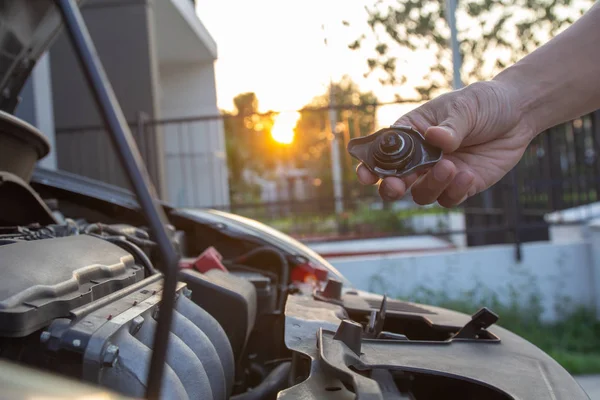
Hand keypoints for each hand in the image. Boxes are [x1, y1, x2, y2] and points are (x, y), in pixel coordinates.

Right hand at [357, 80, 535, 206]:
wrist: (519, 115)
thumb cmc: (485, 103)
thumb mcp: (467, 106)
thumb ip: (451, 126)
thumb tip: (435, 139)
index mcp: (412, 133)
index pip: (383, 151)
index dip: (370, 165)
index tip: (366, 175)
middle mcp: (421, 157)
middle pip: (395, 181)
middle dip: (391, 188)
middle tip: (397, 186)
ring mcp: (439, 173)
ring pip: (421, 194)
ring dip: (430, 186)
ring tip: (451, 167)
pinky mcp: (461, 185)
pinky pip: (449, 198)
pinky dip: (454, 191)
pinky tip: (468, 176)